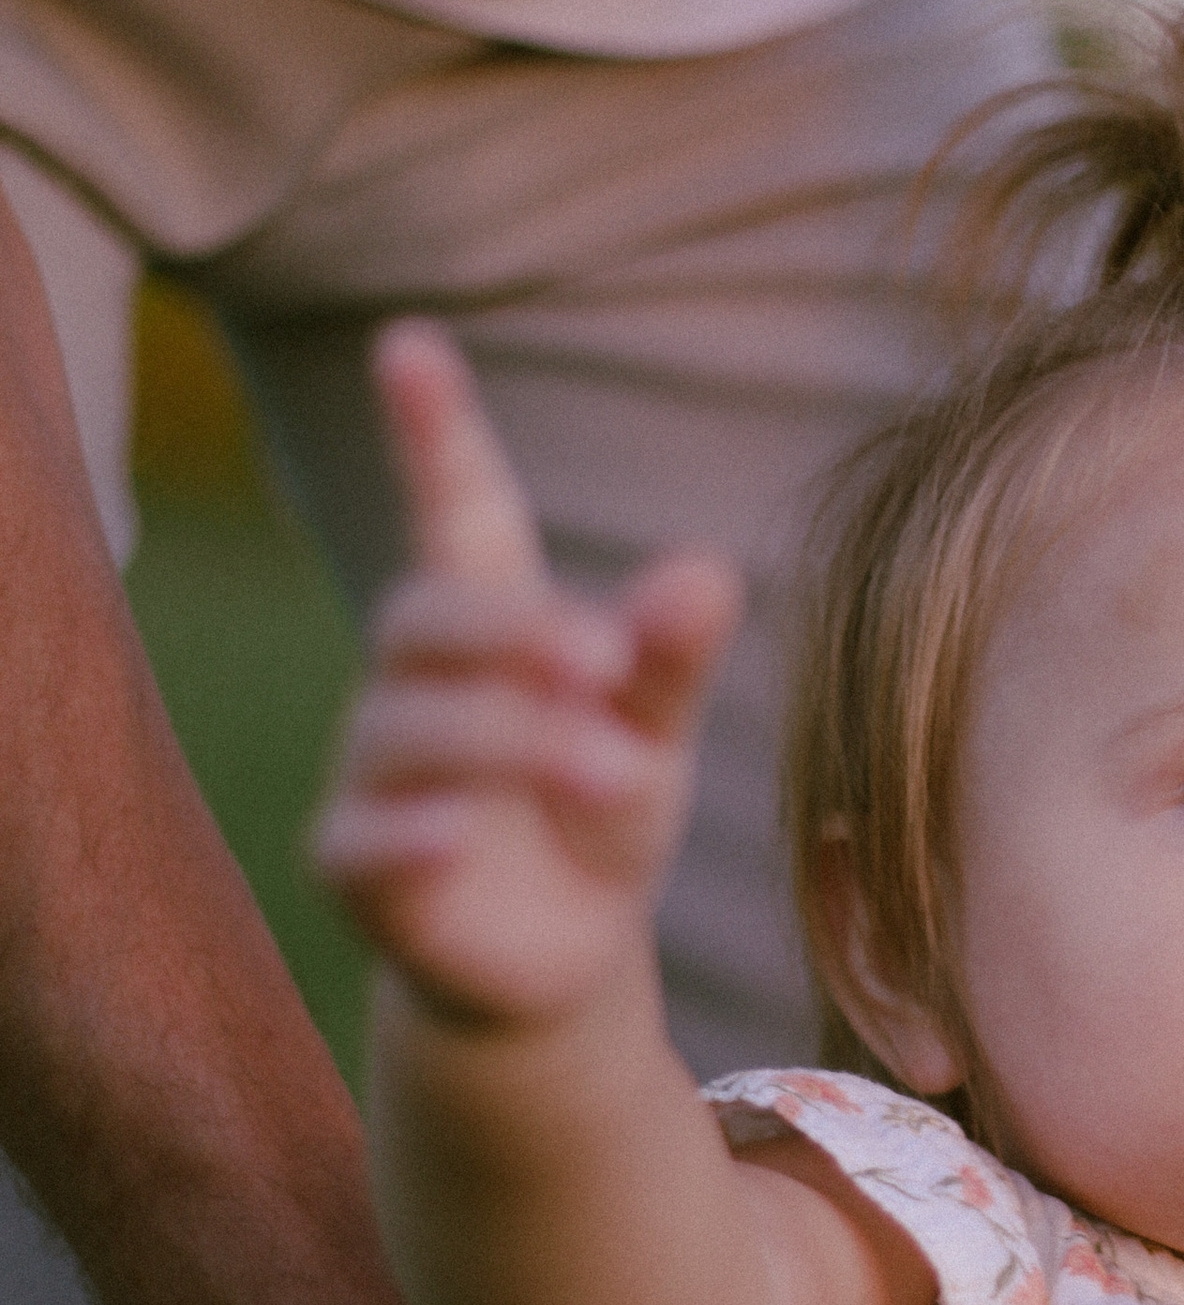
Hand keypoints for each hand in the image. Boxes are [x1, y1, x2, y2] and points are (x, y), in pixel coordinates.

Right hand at [310, 322, 740, 1023]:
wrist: (560, 960)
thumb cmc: (598, 810)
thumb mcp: (654, 732)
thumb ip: (673, 658)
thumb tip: (705, 571)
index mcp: (489, 626)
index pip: (453, 511)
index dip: (430, 430)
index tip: (408, 344)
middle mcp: (412, 685)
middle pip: (425, 619)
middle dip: (514, 633)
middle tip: (610, 664)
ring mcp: (373, 775)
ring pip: (410, 729)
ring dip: (517, 743)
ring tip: (620, 775)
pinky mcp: (356, 867)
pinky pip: (366, 836)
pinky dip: (414, 830)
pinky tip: (464, 833)